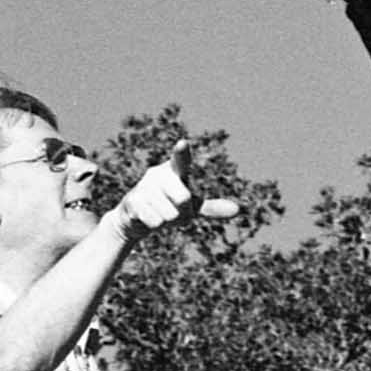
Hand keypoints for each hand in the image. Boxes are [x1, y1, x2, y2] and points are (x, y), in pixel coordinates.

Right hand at [117, 141, 239, 235]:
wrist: (134, 219)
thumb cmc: (168, 207)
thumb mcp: (191, 208)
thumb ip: (212, 207)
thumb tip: (238, 210)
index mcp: (175, 172)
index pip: (181, 162)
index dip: (182, 153)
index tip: (182, 144)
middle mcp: (158, 174)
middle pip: (184, 199)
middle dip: (183, 214)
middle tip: (173, 212)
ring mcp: (144, 186)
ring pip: (169, 215)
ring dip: (167, 222)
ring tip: (158, 215)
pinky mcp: (132, 201)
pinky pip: (154, 221)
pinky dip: (153, 226)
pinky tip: (146, 218)